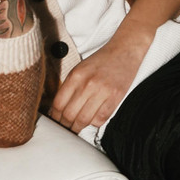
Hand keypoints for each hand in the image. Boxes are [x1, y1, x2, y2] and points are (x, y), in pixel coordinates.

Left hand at [49, 18, 155, 133]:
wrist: (124, 50)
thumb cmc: (101, 60)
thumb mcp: (80, 68)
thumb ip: (69, 86)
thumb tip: (59, 109)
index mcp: (76, 75)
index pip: (59, 104)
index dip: (55, 117)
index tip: (55, 122)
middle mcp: (88, 84)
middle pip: (69, 115)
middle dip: (65, 125)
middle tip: (64, 129)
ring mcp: (102, 91)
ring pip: (84, 120)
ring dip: (78, 128)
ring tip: (77, 128)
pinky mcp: (115, 97)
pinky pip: (101, 119)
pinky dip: (95, 123)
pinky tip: (93, 118)